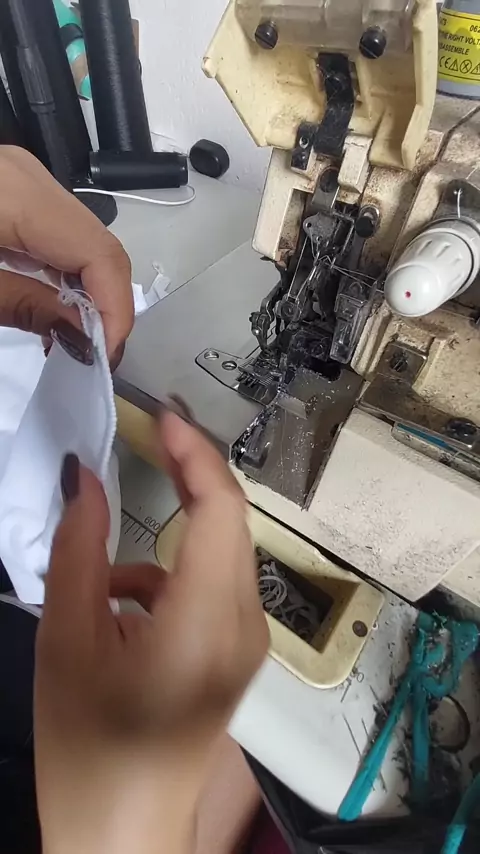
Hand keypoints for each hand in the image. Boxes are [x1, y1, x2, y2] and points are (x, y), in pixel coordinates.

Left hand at [0, 146, 132, 357]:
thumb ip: (27, 307)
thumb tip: (85, 335)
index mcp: (21, 193)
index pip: (100, 253)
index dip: (115, 309)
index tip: (108, 354)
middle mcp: (33, 177)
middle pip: (99, 246)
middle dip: (106, 305)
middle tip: (95, 353)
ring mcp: (24, 179)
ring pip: (84, 241)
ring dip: (89, 292)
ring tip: (75, 338)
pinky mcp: (15, 189)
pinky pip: (60, 233)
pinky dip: (65, 272)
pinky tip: (56, 305)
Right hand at [34, 413, 267, 853]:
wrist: (124, 835)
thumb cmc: (89, 748)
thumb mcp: (67, 641)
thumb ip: (80, 550)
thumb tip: (86, 479)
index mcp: (206, 621)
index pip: (221, 510)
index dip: (196, 453)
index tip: (162, 415)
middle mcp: (244, 625)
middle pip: (229, 525)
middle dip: (191, 475)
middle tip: (148, 434)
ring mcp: (247, 642)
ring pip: (221, 553)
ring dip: (176, 528)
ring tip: (114, 546)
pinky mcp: (236, 653)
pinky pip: (213, 587)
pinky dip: (171, 575)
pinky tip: (121, 604)